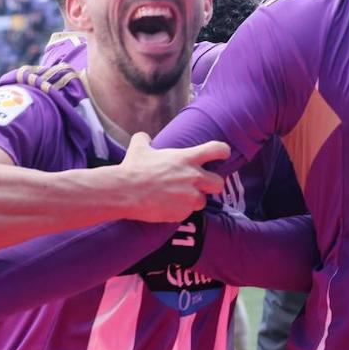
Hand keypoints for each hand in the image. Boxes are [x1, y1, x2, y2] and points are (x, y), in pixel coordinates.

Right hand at [112, 133, 228, 222]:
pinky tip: (167, 208)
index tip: (222, 155)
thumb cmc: (133, 169)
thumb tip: (143, 136)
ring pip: (203, 201)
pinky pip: (187, 213)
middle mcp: (194, 177)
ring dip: (193, 200)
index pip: (218, 150)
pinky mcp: (183, 212)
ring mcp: (190, 196)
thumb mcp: (139, 149)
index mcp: (188, 158)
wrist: (124, 192)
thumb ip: (144, 140)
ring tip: (177, 199)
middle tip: (201, 186)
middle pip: (219, 183)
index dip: (223, 151)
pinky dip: (180, 212)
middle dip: (212, 185)